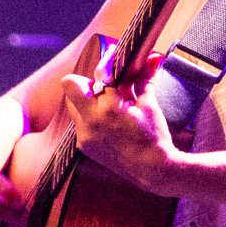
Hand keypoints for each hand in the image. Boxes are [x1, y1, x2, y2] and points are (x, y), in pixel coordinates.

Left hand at [58, 51, 182, 195]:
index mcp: (110, 108)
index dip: (108, 62)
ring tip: (108, 106)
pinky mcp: (83, 146)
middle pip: (71, 86)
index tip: (112, 55)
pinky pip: (79, 123)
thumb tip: (153, 57)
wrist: (152, 171)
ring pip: (73, 105)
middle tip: (103, 86)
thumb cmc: (155, 137)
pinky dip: (90, 118)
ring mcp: (85, 135)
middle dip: (85, 82)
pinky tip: (107, 123)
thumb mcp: (150, 105)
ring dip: (87, 101)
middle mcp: (92, 121)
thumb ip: (144, 80)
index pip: (100, 74)